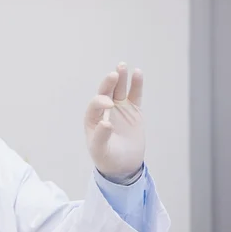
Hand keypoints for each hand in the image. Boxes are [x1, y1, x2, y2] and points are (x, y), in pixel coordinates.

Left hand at [84, 63, 144, 181]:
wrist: (123, 165)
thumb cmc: (107, 158)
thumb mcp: (100, 150)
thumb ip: (101, 137)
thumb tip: (106, 122)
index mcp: (92, 119)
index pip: (95, 104)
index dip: (101, 101)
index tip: (109, 105)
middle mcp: (104, 110)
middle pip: (105, 92)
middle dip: (108, 83)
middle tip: (114, 74)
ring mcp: (119, 109)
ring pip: (119, 90)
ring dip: (121, 78)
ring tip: (122, 65)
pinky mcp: (133, 110)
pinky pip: (135, 95)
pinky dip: (136, 84)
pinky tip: (137, 73)